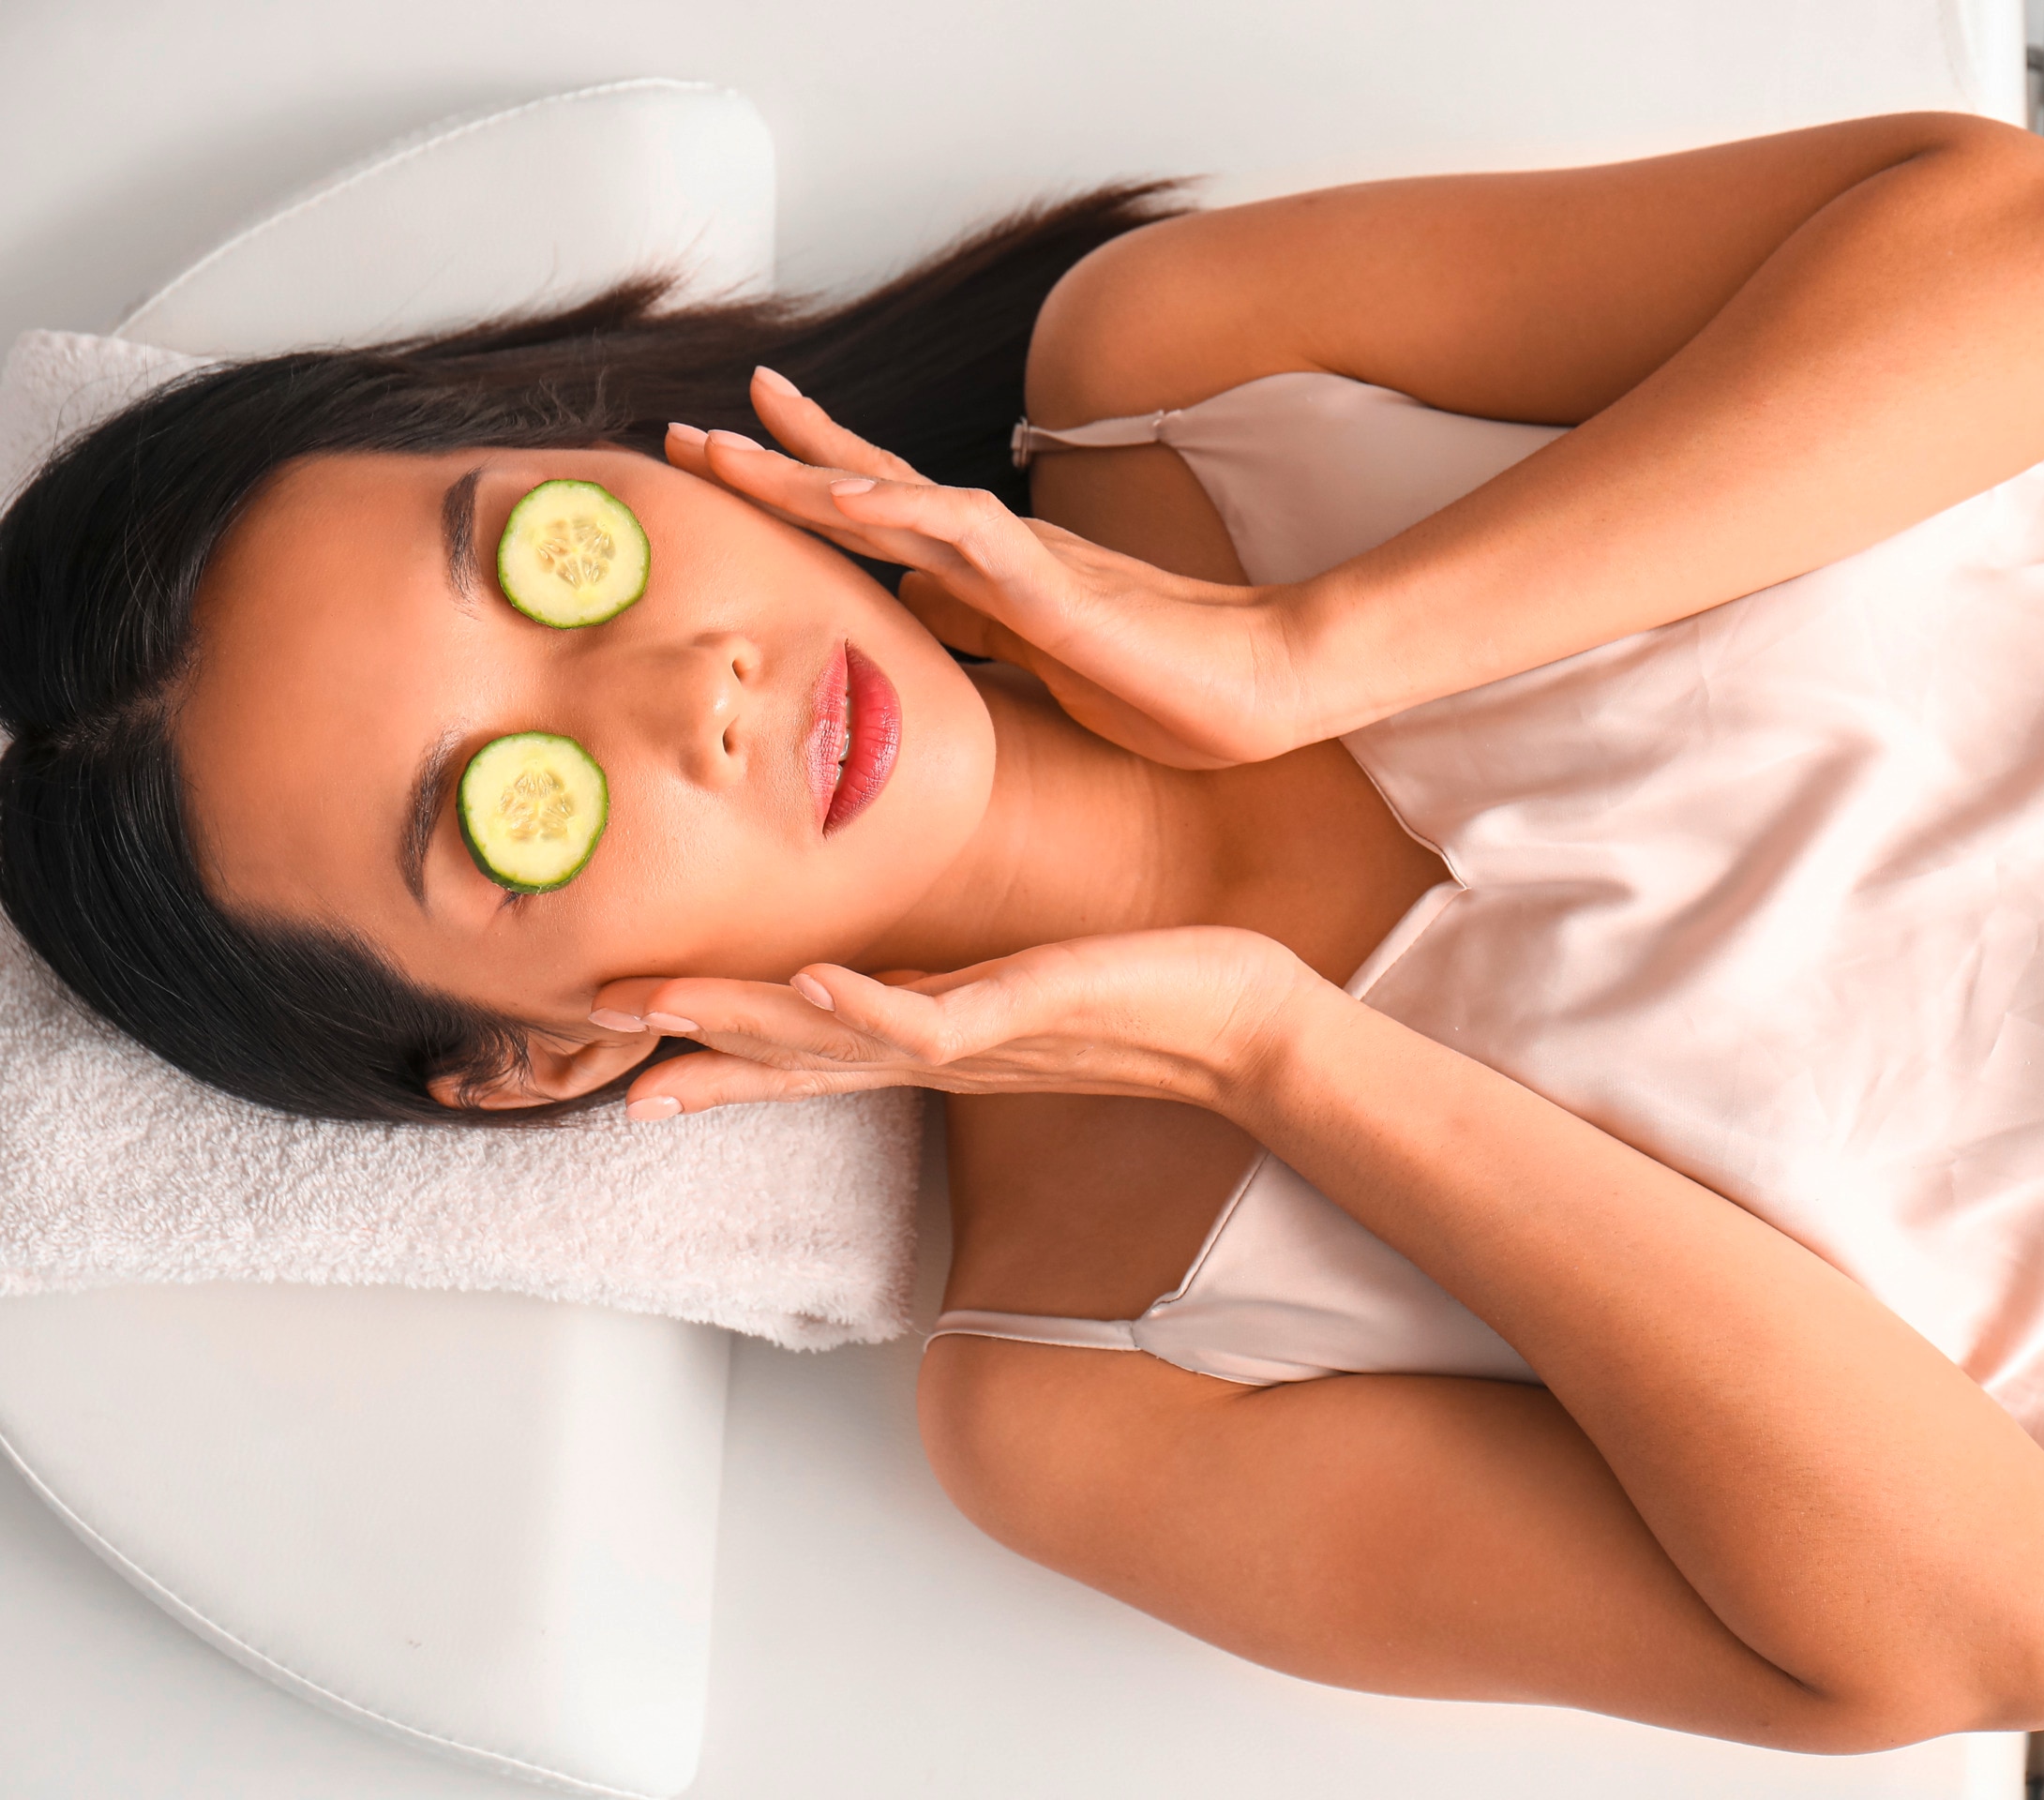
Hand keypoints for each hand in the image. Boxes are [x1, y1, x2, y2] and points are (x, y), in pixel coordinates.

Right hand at [596, 927, 1327, 1118]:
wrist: (1241, 1024)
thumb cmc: (1137, 994)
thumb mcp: (1016, 986)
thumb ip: (941, 980)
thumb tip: (884, 965)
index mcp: (924, 1036)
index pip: (796, 1050)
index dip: (707, 1053)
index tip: (614, 1057)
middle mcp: (932, 1051)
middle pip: (786, 1053)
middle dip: (688, 1044)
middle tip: (589, 1034)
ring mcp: (971, 1040)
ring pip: (829, 1039)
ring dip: (738, 1024)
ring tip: (653, 1003)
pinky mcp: (1023, 1015)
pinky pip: (928, 1018)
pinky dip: (864, 1006)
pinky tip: (808, 981)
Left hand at [666, 370, 1315, 769]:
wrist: (1261, 688)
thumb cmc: (1167, 687)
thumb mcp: (1041, 669)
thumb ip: (978, 631)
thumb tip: (911, 612)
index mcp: (988, 573)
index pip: (878, 513)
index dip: (801, 481)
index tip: (725, 456)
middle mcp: (993, 550)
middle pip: (863, 487)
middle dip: (770, 458)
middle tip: (684, 431)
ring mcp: (1021, 560)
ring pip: (893, 496)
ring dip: (804, 469)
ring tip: (725, 445)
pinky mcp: (1054, 586)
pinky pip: (963, 535)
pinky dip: (898, 505)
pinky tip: (838, 491)